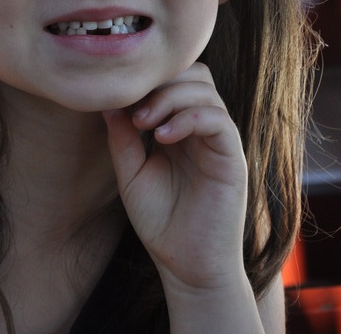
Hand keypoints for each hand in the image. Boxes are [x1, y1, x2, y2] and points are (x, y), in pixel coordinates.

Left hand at [102, 63, 248, 293]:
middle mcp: (203, 128)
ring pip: (205, 90)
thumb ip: (122, 137)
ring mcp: (220, 141)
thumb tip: (107, 100)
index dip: (147, 79)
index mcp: (181, 127)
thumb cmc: (161, 222)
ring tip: (143, 124)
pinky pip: (217, 120)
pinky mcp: (233, 158)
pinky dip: (188, 118)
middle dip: (160, 83)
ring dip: (169, 98)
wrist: (188, 267)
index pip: (173, 79)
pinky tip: (162, 138)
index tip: (118, 97)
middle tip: (133, 110)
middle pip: (193, 73)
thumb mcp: (131, 174)